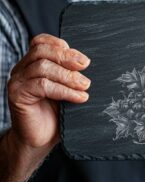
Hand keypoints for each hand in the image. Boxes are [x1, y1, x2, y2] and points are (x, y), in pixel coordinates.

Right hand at [0, 34, 90, 181]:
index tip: (81, 57)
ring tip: (85, 85)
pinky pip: (43, 86)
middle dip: (67, 57)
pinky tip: (79, 97)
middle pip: (42, 51)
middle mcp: (22, 69)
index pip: (41, 42)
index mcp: (32, 63)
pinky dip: (64, 90)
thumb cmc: (56, 112)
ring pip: (43, 68)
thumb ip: (71, 72)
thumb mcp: (66, 87)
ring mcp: (18, 82)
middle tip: (86, 65)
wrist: (41, 139)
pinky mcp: (18, 95)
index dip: (59, 43)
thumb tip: (89, 62)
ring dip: (68, 76)